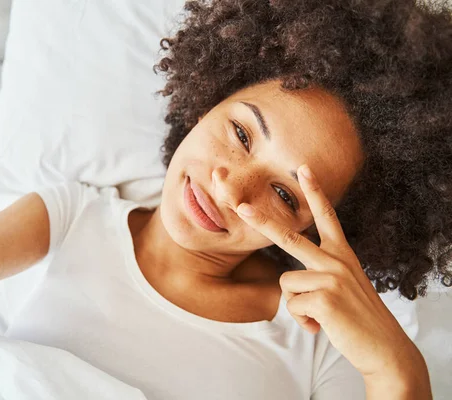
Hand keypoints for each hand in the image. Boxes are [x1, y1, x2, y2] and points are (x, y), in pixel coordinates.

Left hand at [236, 165, 425, 380]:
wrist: (383, 346)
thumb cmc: (357, 317)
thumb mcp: (342, 287)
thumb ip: (320, 275)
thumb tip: (290, 285)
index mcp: (342, 254)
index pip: (327, 216)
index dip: (315, 191)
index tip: (304, 168)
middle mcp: (336, 260)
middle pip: (290, 237)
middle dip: (262, 222)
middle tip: (240, 207)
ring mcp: (331, 276)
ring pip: (287, 284)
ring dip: (298, 306)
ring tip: (322, 316)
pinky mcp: (325, 297)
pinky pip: (292, 305)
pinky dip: (303, 321)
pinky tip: (323, 325)